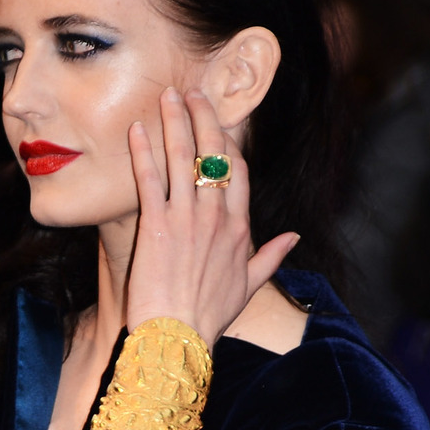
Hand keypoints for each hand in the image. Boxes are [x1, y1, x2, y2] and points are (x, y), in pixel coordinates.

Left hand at [123, 87, 296, 343]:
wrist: (178, 336)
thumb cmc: (209, 316)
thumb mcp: (248, 286)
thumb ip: (271, 257)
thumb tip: (294, 238)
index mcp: (239, 228)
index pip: (238, 172)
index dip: (229, 142)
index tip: (221, 120)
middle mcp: (216, 217)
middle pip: (213, 155)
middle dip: (204, 118)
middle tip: (192, 92)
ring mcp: (187, 218)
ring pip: (183, 158)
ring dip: (174, 123)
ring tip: (167, 96)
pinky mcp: (156, 225)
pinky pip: (149, 179)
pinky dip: (142, 152)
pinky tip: (135, 130)